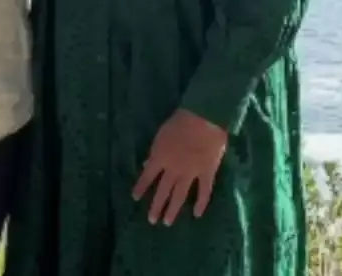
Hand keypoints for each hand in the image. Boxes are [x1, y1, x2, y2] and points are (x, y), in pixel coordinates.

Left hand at [132, 108, 227, 225]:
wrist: (204, 119)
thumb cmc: (180, 121)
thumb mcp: (161, 134)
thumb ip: (155, 151)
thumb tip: (147, 165)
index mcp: (160, 157)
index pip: (147, 176)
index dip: (141, 187)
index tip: (135, 198)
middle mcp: (173, 169)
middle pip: (162, 190)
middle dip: (156, 206)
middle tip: (151, 220)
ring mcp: (190, 173)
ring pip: (180, 195)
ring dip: (172, 209)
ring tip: (167, 222)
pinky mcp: (207, 173)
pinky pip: (204, 191)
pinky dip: (201, 203)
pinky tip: (197, 214)